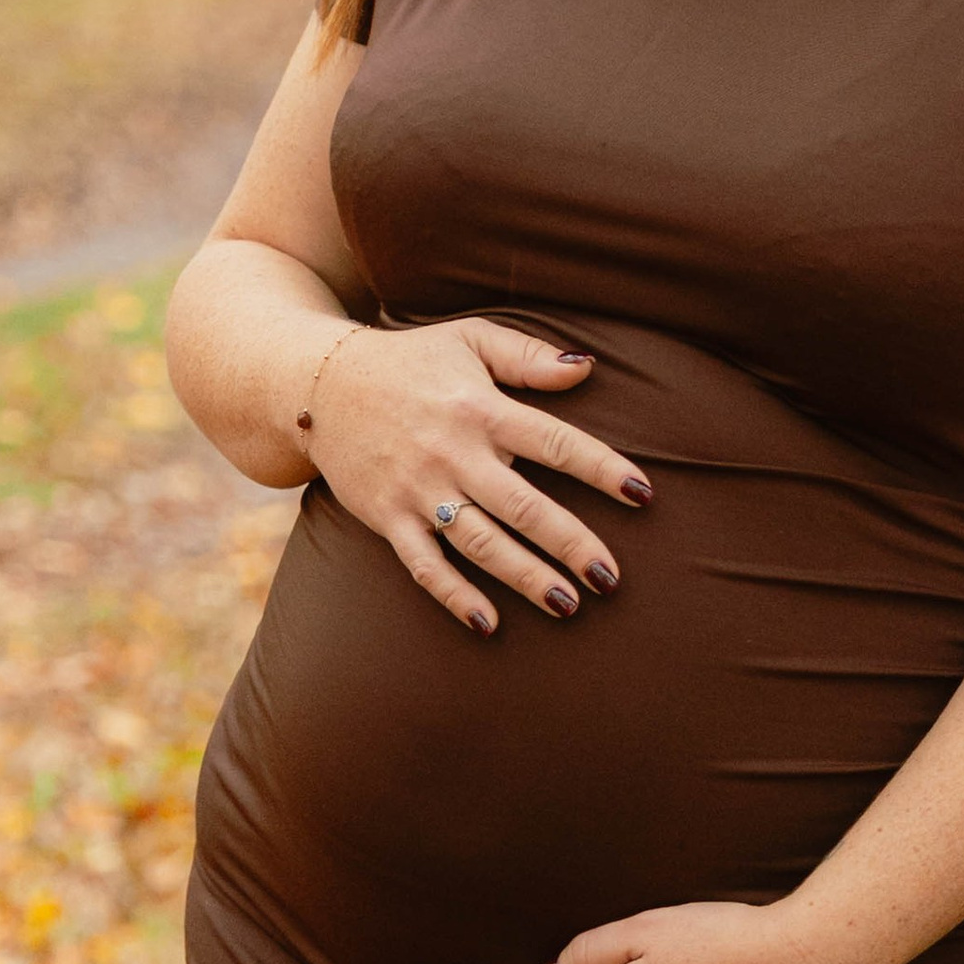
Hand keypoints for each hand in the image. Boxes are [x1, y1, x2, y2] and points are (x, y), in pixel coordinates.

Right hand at [303, 319, 650, 634]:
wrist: (322, 385)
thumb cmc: (411, 361)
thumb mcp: (470, 340)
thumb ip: (529, 357)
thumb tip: (587, 369)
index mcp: (482, 408)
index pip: (555, 442)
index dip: (601, 468)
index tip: (642, 495)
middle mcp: (453, 453)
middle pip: (523, 506)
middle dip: (571, 543)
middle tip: (611, 577)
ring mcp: (418, 490)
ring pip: (480, 542)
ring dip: (524, 578)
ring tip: (569, 606)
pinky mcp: (387, 518)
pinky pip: (424, 565)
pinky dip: (454, 596)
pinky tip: (488, 623)